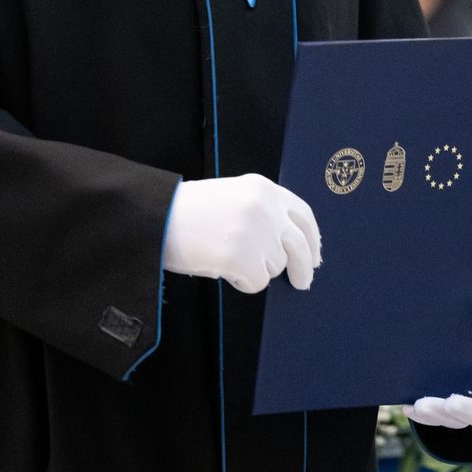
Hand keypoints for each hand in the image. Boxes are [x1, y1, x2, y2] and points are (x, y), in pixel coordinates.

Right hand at [162, 175, 320, 294]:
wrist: (156, 216)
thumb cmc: (190, 210)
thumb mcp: (234, 196)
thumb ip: (264, 211)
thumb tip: (292, 244)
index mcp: (264, 188)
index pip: (303, 214)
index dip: (312, 238)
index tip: (315, 256)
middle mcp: (265, 208)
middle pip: (300, 245)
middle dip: (304, 267)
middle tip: (303, 282)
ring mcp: (255, 233)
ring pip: (276, 266)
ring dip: (257, 269)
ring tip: (227, 255)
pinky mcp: (241, 257)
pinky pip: (257, 282)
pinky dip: (243, 282)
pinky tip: (223, 268)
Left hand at [405, 287, 471, 429]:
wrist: (443, 313)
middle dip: (467, 411)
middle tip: (450, 403)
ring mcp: (465, 400)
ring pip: (457, 420)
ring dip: (440, 416)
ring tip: (421, 404)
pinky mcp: (443, 403)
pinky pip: (435, 418)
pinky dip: (423, 416)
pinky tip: (409, 407)